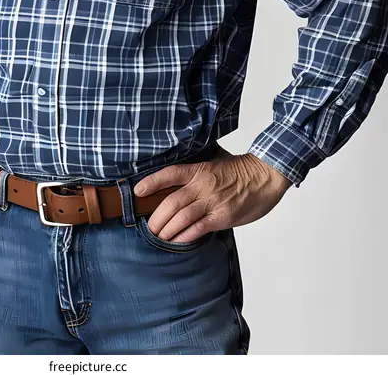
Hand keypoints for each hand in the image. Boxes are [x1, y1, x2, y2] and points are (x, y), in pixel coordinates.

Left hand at [132, 146, 291, 243]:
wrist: (265, 175)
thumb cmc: (241, 169)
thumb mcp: (215, 161)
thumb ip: (198, 169)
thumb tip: (181, 175)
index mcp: (199, 169)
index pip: (170, 174)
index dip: (151, 182)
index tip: (138, 191)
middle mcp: (202, 185)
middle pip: (170, 202)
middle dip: (156, 218)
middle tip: (149, 228)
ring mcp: (212, 201)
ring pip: (181, 218)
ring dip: (167, 230)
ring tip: (159, 237)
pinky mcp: (222, 216)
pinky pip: (198, 229)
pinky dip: (185, 237)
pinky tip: (177, 241)